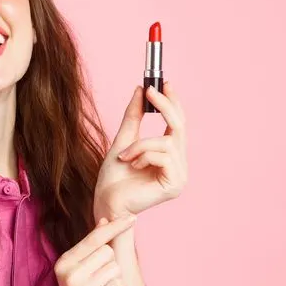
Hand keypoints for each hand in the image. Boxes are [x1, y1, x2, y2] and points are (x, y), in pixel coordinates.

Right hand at [53, 214, 135, 285]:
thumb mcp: (82, 268)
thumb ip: (92, 245)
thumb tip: (104, 219)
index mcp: (65, 261)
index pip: (94, 238)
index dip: (115, 226)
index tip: (132, 217)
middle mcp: (70, 274)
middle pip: (108, 252)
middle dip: (111, 265)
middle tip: (99, 281)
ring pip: (115, 269)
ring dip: (115, 280)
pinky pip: (119, 285)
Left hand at [93, 80, 187, 220]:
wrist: (105, 202)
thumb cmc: (113, 177)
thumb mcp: (123, 140)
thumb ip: (134, 117)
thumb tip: (140, 90)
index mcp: (170, 156)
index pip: (178, 125)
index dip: (173, 103)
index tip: (164, 83)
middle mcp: (179, 165)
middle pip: (179, 127)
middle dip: (165, 106)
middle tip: (149, 91)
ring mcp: (180, 176)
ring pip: (166, 141)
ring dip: (140, 145)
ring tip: (125, 157)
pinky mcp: (175, 184)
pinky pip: (162, 155)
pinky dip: (143, 155)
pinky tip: (133, 166)